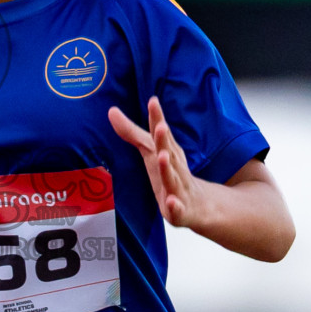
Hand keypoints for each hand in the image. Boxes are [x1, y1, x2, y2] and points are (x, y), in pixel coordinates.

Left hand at [108, 95, 202, 227]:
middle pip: (169, 152)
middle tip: (160, 126)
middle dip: (164, 140)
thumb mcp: (152, 152)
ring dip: (168, 168)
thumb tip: (112, 111)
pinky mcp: (180, 210)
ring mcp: (179, 188)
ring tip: (163, 157)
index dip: (157, 118)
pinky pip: (177, 208)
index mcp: (168, 152)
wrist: (198, 206)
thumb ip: (132, 133)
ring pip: (173, 178)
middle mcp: (175, 167)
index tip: (153, 101)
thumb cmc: (171, 174)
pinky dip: (175, 205)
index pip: (161, 134)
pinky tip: (171, 202)